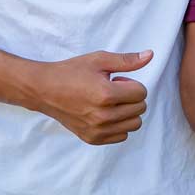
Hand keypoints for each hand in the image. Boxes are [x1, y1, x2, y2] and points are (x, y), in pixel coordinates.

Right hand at [35, 49, 151, 144]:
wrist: (43, 90)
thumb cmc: (71, 72)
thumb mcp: (99, 60)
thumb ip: (127, 60)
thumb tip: (150, 55)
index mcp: (106, 95)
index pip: (142, 93)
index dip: (132, 84)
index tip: (117, 81)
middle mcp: (103, 116)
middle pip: (140, 109)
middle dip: (131, 97)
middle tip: (112, 90)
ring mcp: (97, 130)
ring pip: (134, 124)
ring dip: (128, 112)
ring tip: (109, 102)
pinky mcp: (92, 138)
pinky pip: (121, 136)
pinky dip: (119, 125)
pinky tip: (105, 114)